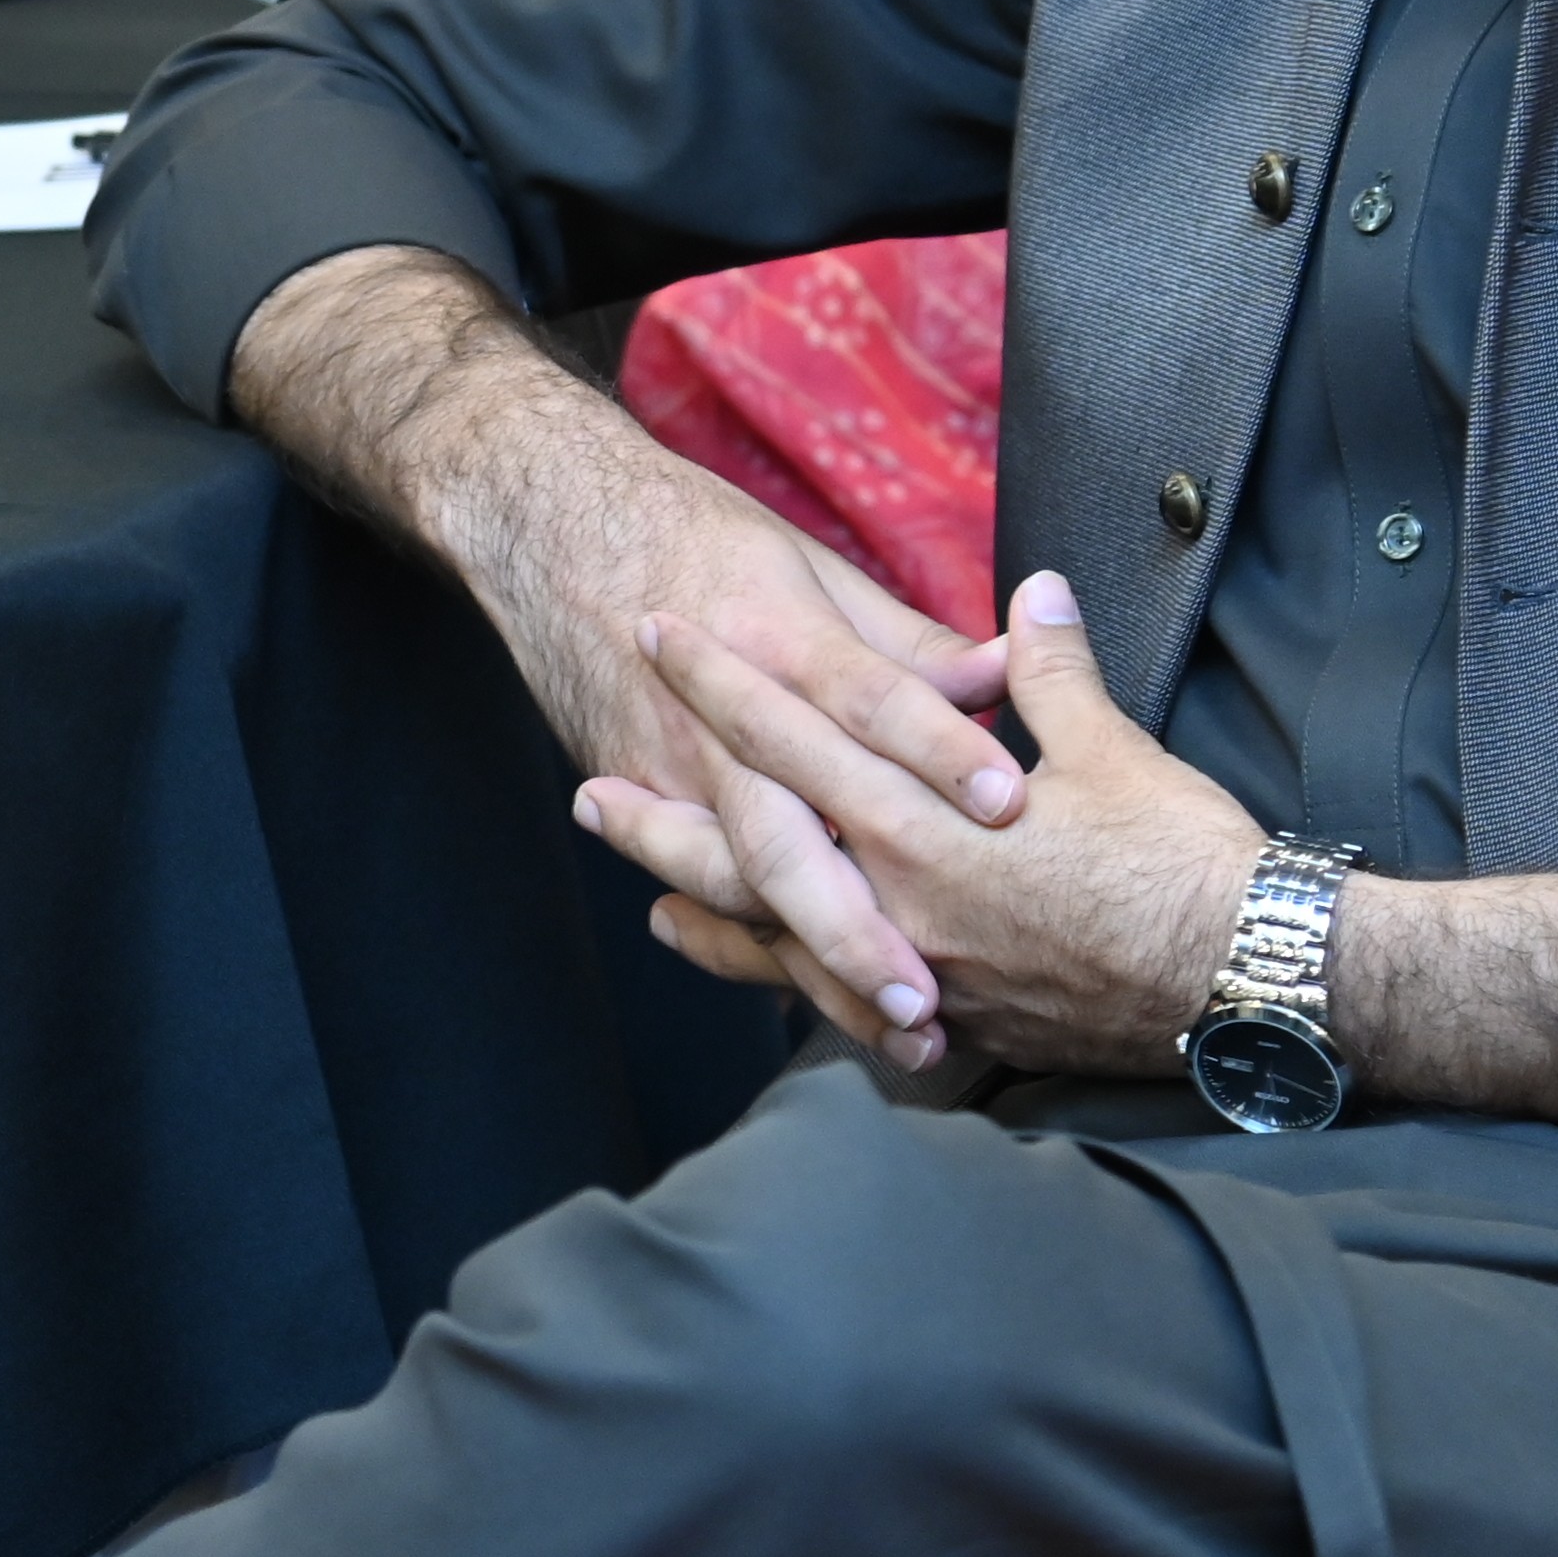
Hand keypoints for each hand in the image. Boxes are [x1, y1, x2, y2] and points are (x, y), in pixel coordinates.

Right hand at [229, 250, 1023, 1058]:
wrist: (547, 525)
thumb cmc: (696, 537)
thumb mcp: (810, 566)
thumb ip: (905, 639)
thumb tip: (1004, 671)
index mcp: (777, 634)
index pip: (868, 699)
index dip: (938, 748)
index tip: (1009, 803)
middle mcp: (721, 716)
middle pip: (790, 835)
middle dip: (857, 925)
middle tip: (929, 997)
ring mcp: (669, 768)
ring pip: (743, 886)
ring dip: (813, 963)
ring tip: (891, 1031)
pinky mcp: (636, 795)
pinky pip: (697, 887)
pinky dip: (748, 948)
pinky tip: (809, 1005)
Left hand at [597, 570, 1263, 1080]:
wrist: (1250, 985)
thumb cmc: (1186, 861)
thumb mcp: (1115, 749)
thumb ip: (1048, 673)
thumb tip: (1028, 598)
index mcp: (930, 818)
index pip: (799, 734)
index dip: (724, 682)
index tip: (660, 637)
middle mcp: (903, 900)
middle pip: (754, 847)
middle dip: (667, 812)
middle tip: (588, 790)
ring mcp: (920, 968)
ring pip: (778, 934)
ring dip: (702, 900)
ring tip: (640, 878)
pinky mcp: (953, 1018)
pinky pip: (833, 1000)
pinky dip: (775, 975)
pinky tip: (744, 961)